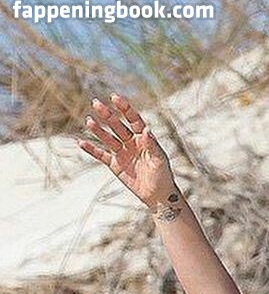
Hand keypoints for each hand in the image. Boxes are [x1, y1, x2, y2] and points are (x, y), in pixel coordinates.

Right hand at [76, 93, 177, 208]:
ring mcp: (122, 153)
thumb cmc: (163, 176)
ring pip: (107, 138)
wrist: (158, 196)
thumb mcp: (159, 160)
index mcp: (143, 138)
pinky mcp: (115, 164)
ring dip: (98, 130)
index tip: (114, 98)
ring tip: (89, 121)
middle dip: (107, 115)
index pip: (133, 119)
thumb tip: (146, 130)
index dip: (125, 108)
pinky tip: (80, 142)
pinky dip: (91, 149)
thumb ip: (152, 145)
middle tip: (96, 103)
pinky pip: (101, 155)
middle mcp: (131, 142)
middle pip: (117, 125)